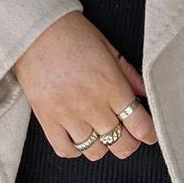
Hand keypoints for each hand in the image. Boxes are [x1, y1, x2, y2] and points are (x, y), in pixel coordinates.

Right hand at [11, 11, 157, 159]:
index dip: (149, 133)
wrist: (35, 31)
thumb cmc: (72, 33)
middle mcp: (92, 104)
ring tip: (100, 132)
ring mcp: (69, 115)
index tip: (148, 134)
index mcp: (111, 84)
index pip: (139, 124)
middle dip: (129, 143)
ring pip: (95, 151)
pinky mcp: (47, 120)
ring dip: (102, 145)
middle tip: (128, 136)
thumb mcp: (107, 47)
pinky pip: (66, 150)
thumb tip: (145, 92)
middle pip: (120, 144)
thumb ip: (128, 73)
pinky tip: (78, 136)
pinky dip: (76, 149)